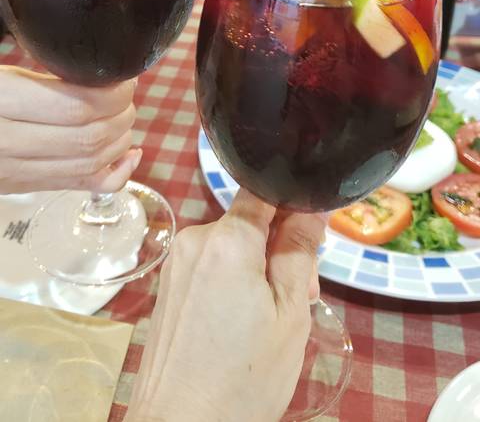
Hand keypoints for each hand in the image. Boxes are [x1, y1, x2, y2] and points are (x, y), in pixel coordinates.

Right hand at [0, 66, 139, 193]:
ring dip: (120, 138)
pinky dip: (116, 175)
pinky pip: (81, 187)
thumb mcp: (1, 75)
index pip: (74, 107)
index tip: (123, 78)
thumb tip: (93, 70)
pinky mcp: (22, 186)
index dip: (111, 93)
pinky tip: (127, 155)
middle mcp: (5, 142)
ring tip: (123, 114)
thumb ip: (39, 74)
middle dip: (120, 113)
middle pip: (88, 137)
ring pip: (89, 164)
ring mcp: (13, 171)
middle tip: (125, 93)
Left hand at [125, 189, 324, 421]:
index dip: (293, 207)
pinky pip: (210, 266)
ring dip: (257, 267)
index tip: (312, 236)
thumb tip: (311, 209)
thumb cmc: (243, 380)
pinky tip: (243, 323)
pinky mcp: (168, 286)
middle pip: (250, 222)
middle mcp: (195, 241)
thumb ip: (300, 252)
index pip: (265, 191)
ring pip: (231, 246)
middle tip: (302, 295)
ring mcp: (177, 264)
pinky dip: (232, 282)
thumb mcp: (290, 314)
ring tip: (272, 318)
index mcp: (228, 241)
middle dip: (279, 247)